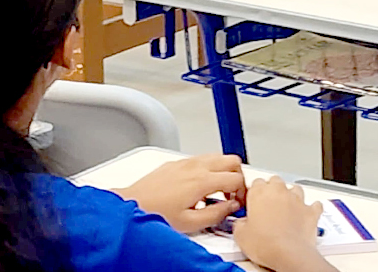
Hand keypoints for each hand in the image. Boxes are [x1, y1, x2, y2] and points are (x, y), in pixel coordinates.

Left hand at [116, 154, 246, 233]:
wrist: (133, 204)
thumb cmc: (157, 213)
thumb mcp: (192, 222)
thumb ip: (217, 214)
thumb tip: (232, 207)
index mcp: (201, 180)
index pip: (236, 178)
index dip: (244, 192)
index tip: (240, 203)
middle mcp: (194, 166)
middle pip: (231, 159)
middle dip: (237, 176)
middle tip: (233, 194)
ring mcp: (183, 162)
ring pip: (216, 156)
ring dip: (223, 171)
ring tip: (218, 192)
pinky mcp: (174, 163)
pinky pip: (200, 159)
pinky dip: (208, 169)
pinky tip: (202, 187)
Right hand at [233, 177, 327, 270]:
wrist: (289, 255)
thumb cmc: (267, 244)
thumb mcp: (240, 235)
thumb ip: (239, 223)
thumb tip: (240, 224)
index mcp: (258, 192)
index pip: (255, 183)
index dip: (253, 193)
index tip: (251, 202)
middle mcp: (279, 192)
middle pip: (275, 180)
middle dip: (272, 189)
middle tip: (267, 203)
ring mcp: (297, 201)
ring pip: (295, 189)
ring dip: (291, 195)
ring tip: (287, 206)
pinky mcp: (311, 213)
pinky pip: (315, 205)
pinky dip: (312, 208)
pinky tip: (307, 212)